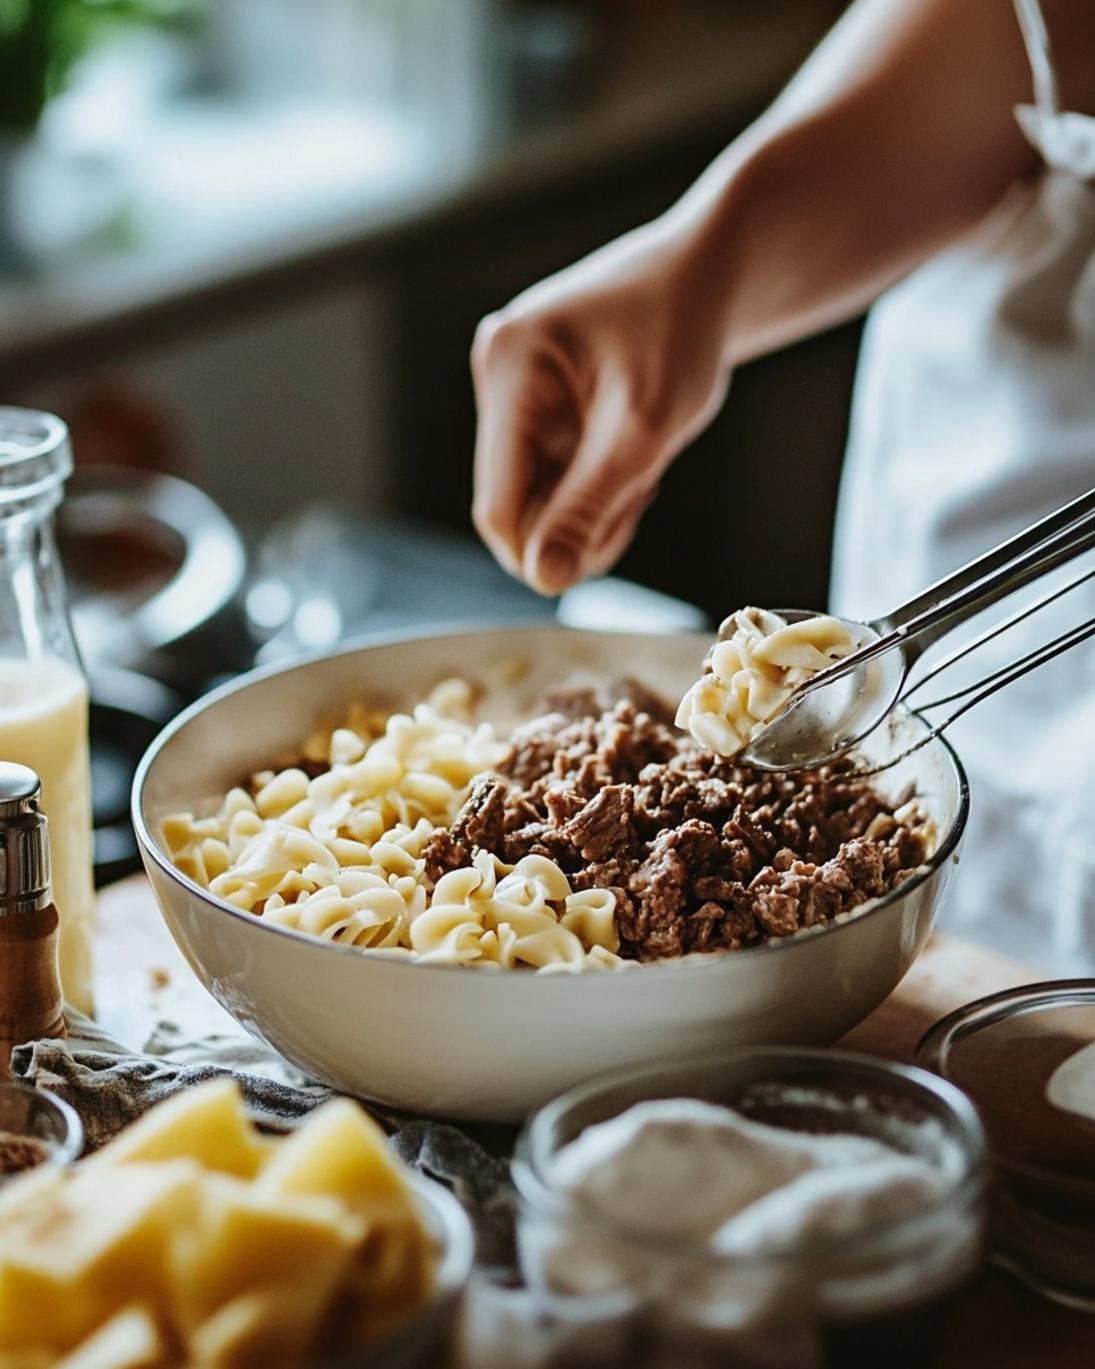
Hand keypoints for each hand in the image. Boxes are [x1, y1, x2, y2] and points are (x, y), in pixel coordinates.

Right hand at [471, 218, 732, 594]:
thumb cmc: (683, 330)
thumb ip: (591, 506)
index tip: (596, 562)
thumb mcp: (644, 430)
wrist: (709, 276)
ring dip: (591, 505)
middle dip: (575, 524)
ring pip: (537, 495)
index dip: (539, 552)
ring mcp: (514, 390)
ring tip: (641, 468)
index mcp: (510, 368)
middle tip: (637, 499)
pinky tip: (630, 458)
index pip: (497, 505)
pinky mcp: (536, 402)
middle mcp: (497, 375)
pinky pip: (552, 474)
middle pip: (513, 505)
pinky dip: (595, 483)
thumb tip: (545, 578)